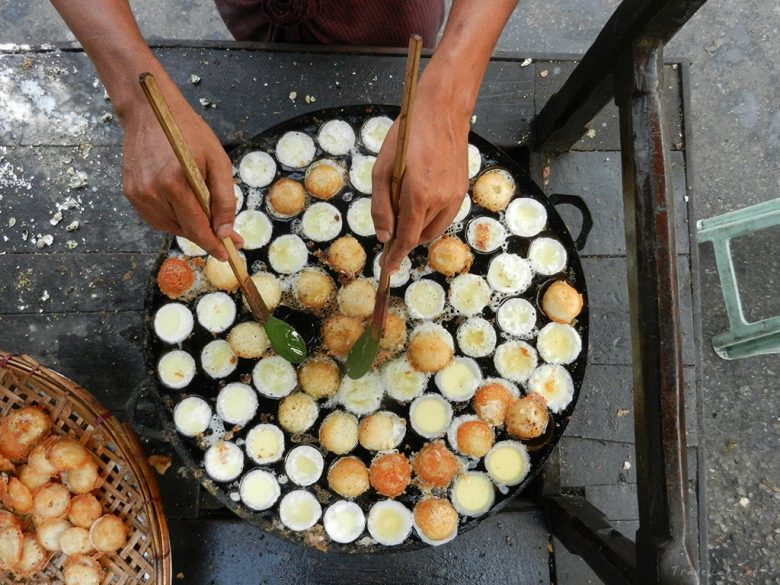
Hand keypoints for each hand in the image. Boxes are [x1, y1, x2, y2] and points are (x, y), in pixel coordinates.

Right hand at [120, 92, 241, 260]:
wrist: (149, 111)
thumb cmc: (188, 132)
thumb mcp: (217, 161)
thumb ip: (223, 199)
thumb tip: (224, 231)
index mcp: (176, 183)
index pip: (197, 228)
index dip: (213, 244)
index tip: (227, 254)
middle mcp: (152, 192)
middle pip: (184, 230)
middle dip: (206, 235)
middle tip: (225, 235)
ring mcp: (138, 194)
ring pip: (170, 227)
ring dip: (189, 225)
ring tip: (202, 210)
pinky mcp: (130, 193)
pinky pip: (156, 218)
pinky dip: (173, 218)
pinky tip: (183, 205)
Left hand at [371, 73, 469, 272]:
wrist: (442, 111)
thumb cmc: (406, 136)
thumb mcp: (381, 170)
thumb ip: (382, 207)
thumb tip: (384, 236)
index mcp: (418, 194)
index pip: (407, 238)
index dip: (395, 256)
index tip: (387, 268)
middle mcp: (441, 200)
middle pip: (420, 236)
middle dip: (404, 237)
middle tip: (390, 222)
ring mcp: (455, 196)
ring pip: (433, 228)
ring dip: (418, 227)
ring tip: (405, 203)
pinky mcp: (463, 190)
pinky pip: (445, 215)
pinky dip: (430, 216)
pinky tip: (421, 196)